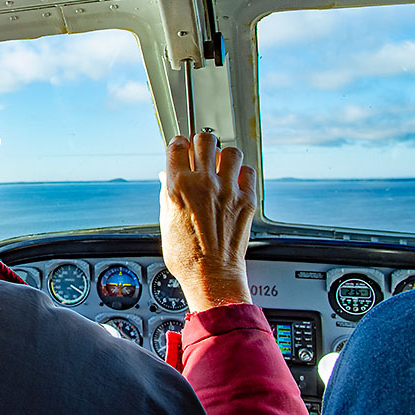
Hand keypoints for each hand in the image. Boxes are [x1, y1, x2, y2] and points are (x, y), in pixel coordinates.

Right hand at [159, 134, 255, 312]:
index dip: (178, 145)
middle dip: (201, 143)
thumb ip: (167, 193)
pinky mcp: (247, 200)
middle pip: (205, 139)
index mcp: (178, 186)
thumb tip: (167, 177)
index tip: (181, 149)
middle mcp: (204, 184)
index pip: (177, 146)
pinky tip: (235, 182)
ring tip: (221, 167)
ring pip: (231, 151)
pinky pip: (248, 172)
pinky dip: (242, 173)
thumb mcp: (166, 220)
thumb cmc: (185, 255)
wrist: (212, 275)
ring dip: (224, 156)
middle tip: (202, 154)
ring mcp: (228, 190)